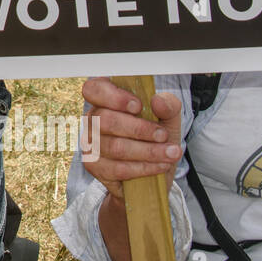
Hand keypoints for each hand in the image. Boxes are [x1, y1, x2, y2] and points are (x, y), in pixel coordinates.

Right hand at [82, 77, 181, 202]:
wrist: (154, 171)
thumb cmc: (155, 138)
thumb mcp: (168, 119)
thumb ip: (168, 106)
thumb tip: (157, 101)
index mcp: (105, 100)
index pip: (94, 89)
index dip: (113, 96)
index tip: (138, 106)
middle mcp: (92, 119)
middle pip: (105, 120)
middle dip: (139, 129)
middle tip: (163, 135)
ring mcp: (90, 143)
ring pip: (115, 146)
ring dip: (148, 151)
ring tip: (171, 153)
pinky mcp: (94, 166)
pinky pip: (118, 168)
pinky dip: (144, 167)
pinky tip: (160, 165)